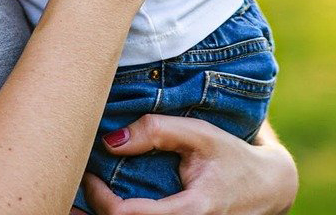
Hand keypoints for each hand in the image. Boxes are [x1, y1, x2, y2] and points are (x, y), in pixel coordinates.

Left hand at [81, 115, 297, 213]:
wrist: (268, 189)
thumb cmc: (230, 157)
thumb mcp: (198, 134)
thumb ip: (156, 130)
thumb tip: (109, 140)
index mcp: (192, 211)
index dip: (100, 198)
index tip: (88, 172)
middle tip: (68, 194)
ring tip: (76, 205)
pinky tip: (102, 208)